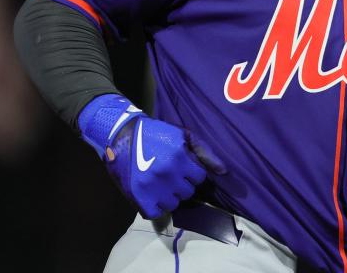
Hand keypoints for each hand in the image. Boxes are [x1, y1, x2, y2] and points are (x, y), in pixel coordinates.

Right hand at [78, 94, 226, 218]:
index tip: (182, 167)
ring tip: (161, 183)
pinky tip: (152, 194)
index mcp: (179, 158)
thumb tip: (223, 171)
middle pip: (187, 192)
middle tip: (170, 174)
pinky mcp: (139, 198)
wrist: (123, 135)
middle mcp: (167, 174)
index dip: (191, 172)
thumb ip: (204, 152)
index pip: (199, 177)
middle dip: (181, 183)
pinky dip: (155, 206)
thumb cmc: (156, 133)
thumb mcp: (183, 135)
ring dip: (169, 196)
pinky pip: (156, 213)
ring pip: (173, 203)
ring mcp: (152, 188)